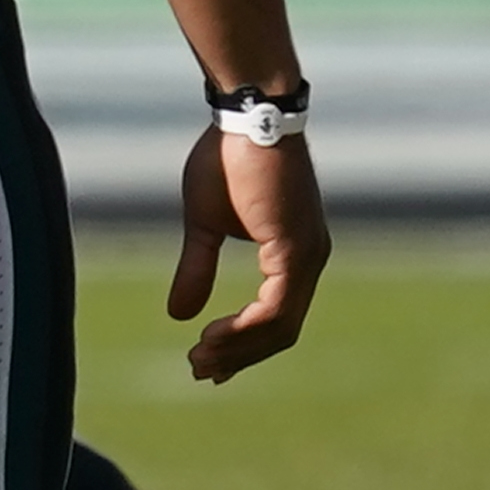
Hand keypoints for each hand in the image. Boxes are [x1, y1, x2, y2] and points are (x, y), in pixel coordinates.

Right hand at [168, 121, 324, 380]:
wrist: (247, 119)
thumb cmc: (227, 159)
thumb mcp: (204, 223)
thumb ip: (197, 267)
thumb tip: (178, 314)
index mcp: (295, 253)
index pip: (276, 316)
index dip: (242, 344)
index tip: (206, 358)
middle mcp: (311, 259)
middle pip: (281, 331)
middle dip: (238, 356)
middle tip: (199, 370)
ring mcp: (308, 256)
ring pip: (280, 326)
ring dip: (238, 348)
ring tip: (199, 359)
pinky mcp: (296, 249)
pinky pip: (276, 307)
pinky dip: (245, 328)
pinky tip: (213, 335)